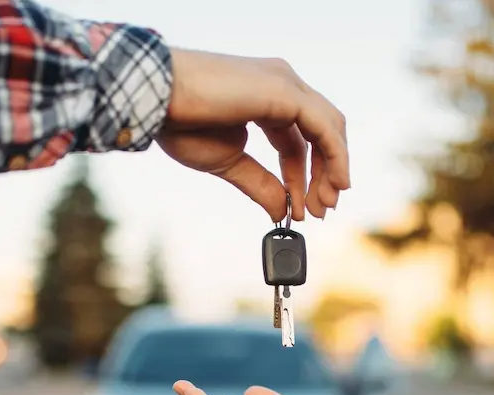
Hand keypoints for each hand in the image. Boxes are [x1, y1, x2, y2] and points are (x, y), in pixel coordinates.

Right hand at [158, 48, 349, 222]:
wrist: (158, 101)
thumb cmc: (181, 124)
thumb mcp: (229, 162)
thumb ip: (260, 185)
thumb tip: (282, 212)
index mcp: (266, 98)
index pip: (299, 140)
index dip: (304, 177)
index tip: (303, 209)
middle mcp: (281, 84)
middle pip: (320, 134)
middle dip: (324, 175)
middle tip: (321, 211)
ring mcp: (284, 83)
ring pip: (329, 128)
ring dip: (333, 169)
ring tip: (326, 204)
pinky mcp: (284, 90)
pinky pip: (324, 126)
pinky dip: (335, 156)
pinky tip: (335, 183)